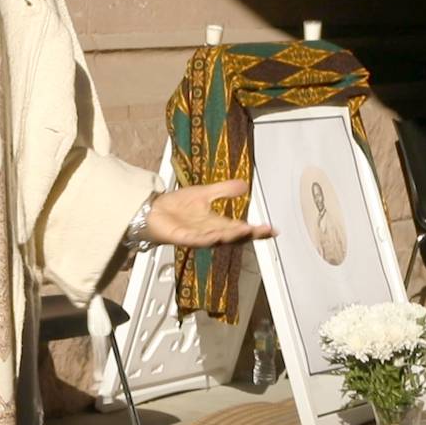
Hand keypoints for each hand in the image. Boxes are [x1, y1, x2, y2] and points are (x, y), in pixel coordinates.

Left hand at [142, 179, 276, 247]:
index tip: (272, 229)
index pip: (240, 227)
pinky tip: (216, 235)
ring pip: (217, 238)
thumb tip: (245, 185)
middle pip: (232, 235)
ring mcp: (196, 236)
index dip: (256, 229)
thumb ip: (224, 190)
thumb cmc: (177, 206)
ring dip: (230, 235)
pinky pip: (196, 239)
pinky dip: (206, 238)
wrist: (153, 211)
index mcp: (216, 223)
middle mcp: (209, 232)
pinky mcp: (182, 237)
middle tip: (262, 231)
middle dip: (247, 233)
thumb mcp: (205, 194)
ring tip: (245, 230)